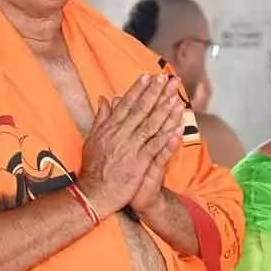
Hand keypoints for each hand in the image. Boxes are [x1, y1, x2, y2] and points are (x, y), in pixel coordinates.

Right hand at [78, 74, 182, 216]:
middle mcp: (120, 134)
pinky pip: (156, 146)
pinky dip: (167, 136)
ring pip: (151, 125)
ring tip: (176, 96)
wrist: (93, 194)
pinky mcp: (139, 163)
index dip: (139, 89)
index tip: (149, 76)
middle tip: (167, 79)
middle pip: (141, 110)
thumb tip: (105, 99)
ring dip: (165, 110)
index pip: (127, 104)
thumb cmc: (93, 168)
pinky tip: (178, 126)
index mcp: (110, 128)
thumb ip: (101, 118)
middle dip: (155, 93)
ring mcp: (130, 148)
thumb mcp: (92, 139)